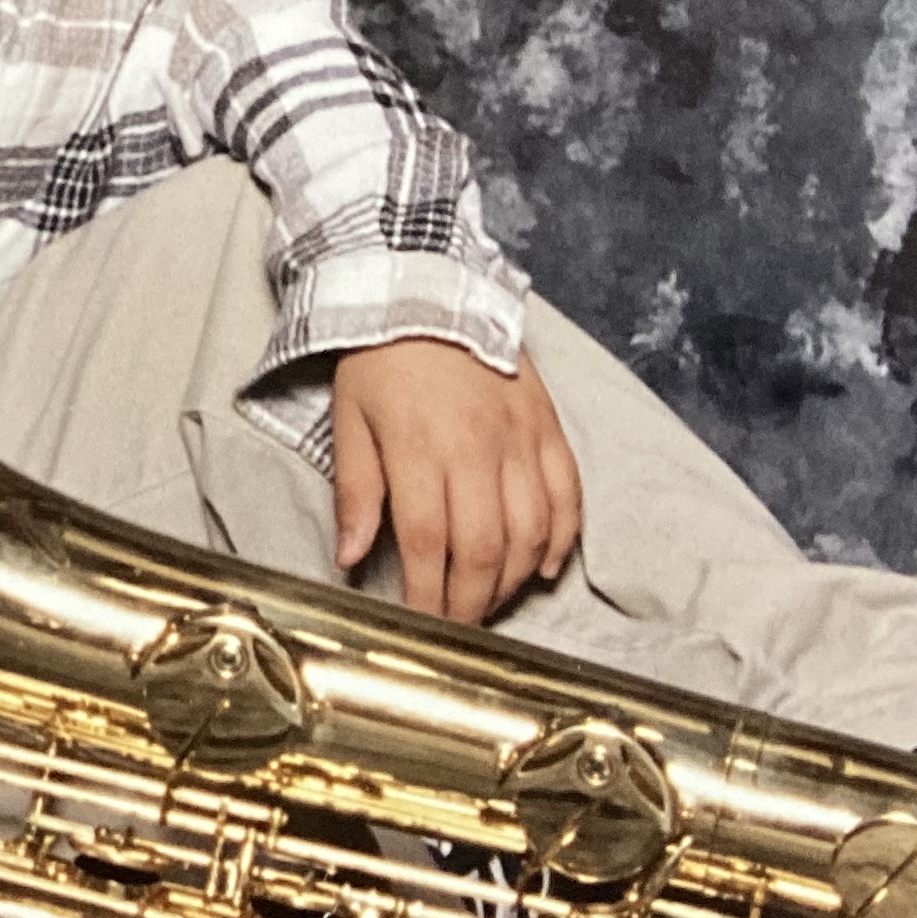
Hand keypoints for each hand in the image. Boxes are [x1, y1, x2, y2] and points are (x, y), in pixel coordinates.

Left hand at [329, 335, 583, 624]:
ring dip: (511, 580)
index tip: (422, 626)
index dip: (426, 596)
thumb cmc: (381, 360)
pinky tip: (541, 566)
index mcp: (420, 449)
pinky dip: (561, 539)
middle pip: (483, 549)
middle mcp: (477, 448)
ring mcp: (519, 438)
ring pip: (530, 531)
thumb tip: (348, 558)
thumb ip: (355, 493)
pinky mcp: (547, 426)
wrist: (429, 290)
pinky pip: (568, 495)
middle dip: (470, 602)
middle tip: (458, 627)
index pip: (426, 544)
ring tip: (490, 601)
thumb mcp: (348, 421)